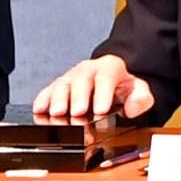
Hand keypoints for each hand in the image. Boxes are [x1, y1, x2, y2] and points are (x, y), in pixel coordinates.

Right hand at [35, 54, 153, 122]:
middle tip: (76, 112)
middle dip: (78, 97)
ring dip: (58, 98)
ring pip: (63, 83)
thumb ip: (140, 99)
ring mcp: (72, 77)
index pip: (106, 77)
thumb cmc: (125, 86)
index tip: (101, 109)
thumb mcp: (140, 91)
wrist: (115, 79)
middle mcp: (89, 69)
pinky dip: (43, 99)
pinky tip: (39, 109)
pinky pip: (49, 90)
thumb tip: (131, 108)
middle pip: (81, 79)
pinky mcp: (60, 86)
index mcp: (110, 67)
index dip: (102, 93)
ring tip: (56, 113)